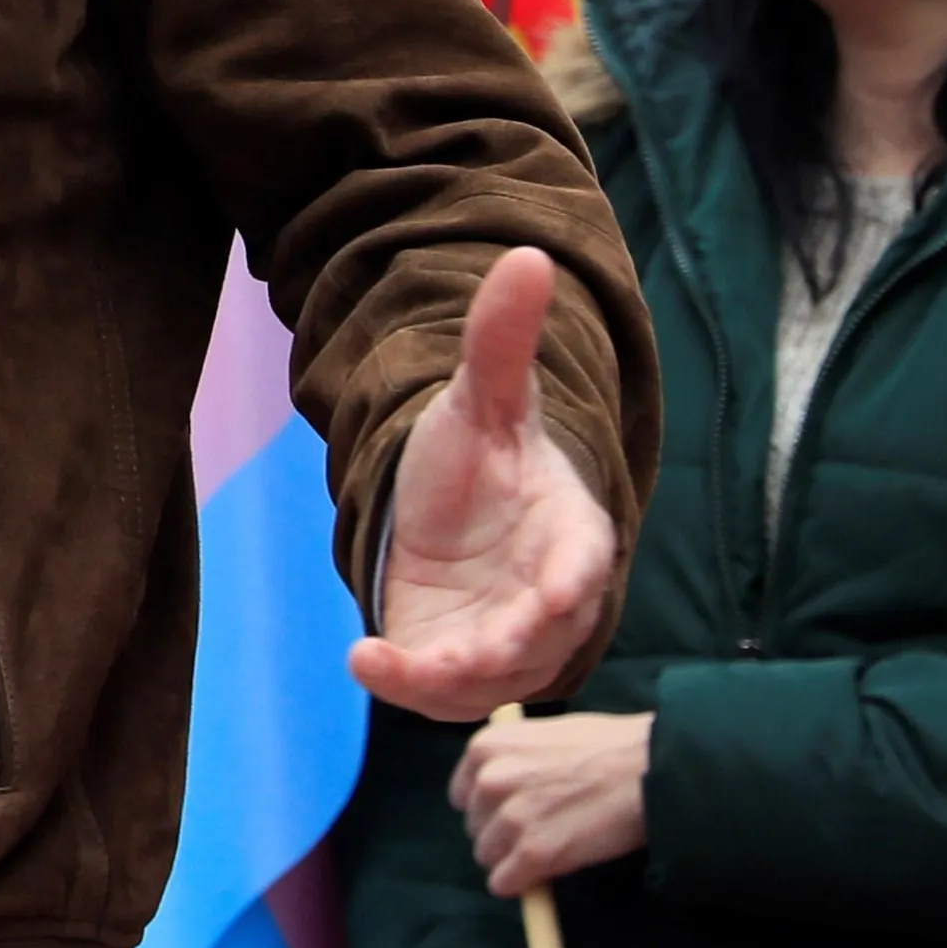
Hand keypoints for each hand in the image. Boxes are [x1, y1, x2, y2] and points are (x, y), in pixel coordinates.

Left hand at [352, 250, 622, 718]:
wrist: (443, 515)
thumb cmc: (478, 458)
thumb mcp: (478, 397)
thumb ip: (500, 340)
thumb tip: (527, 256)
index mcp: (571, 535)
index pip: (585, 561)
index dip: (574, 577)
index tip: (561, 591)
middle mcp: (547, 600)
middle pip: (545, 636)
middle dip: (512, 648)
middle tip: (472, 655)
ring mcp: (504, 642)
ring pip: (492, 676)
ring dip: (450, 678)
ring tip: (389, 662)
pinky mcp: (454, 666)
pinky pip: (439, 691)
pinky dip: (405, 684)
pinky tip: (361, 657)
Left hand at [456, 709, 654, 892]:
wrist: (654, 768)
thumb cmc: (609, 746)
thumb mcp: (544, 735)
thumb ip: (515, 758)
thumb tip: (497, 785)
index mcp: (486, 747)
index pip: (463, 794)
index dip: (490, 807)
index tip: (517, 811)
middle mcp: (489, 780)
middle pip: (476, 827)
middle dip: (503, 833)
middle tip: (543, 830)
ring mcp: (510, 818)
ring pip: (488, 857)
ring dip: (513, 860)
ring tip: (551, 849)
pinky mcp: (534, 854)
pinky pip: (504, 883)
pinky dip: (522, 884)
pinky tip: (544, 875)